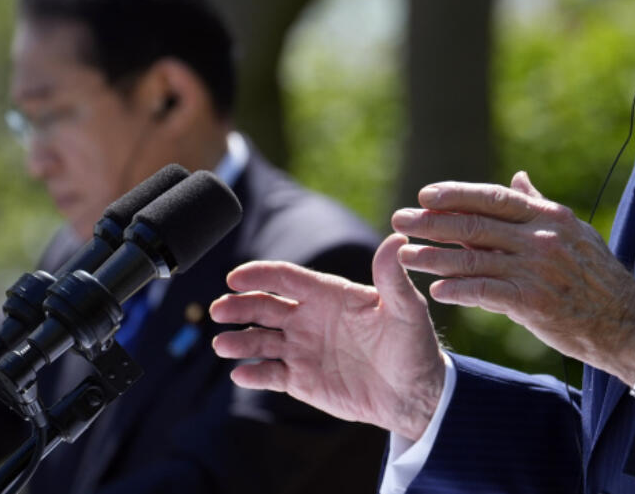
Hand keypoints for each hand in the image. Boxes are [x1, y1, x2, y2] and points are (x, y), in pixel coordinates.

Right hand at [210, 233, 445, 440]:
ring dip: (239, 341)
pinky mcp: (301, 380)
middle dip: (239, 306)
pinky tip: (241, 374)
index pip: (287, 279)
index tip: (235, 278)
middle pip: (264, 306)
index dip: (260, 275)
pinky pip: (269, 375)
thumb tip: (396, 239)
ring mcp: (302, 349)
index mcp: (330, 294)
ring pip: (260, 341)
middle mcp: (310, 318)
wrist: (415, 394)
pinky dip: (252, 375)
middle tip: (219, 309)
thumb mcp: (406, 309)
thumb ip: (393, 278)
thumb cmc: (413, 345)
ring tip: (223, 344)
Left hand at [392, 172, 634, 385]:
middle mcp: (541, 238)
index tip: (425, 195)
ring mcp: (536, 269)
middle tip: (399, 220)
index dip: (456, 194)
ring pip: (472, 258)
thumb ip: (539, 204)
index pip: (493, 197)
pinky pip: (485, 292)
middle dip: (432, 222)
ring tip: (404, 256)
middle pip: (474, 224)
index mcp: (549, 216)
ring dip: (433, 256)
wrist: (626, 323)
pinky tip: (436, 290)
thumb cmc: (598, 277)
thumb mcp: (574, 232)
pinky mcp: (533, 303)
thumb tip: (517, 178)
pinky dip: (458, 290)